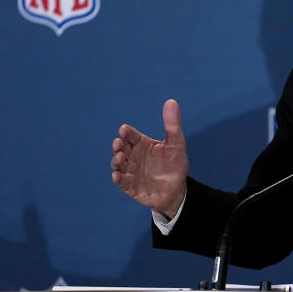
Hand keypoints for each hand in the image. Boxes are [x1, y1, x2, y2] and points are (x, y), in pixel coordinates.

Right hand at [111, 99, 188, 214]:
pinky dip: (118, 178)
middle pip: (121, 148)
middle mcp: (133, 156)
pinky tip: (117, 176)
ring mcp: (130, 171)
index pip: (131, 135)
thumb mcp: (176, 144)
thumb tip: (171, 101)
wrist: (176, 190)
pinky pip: (122, 182)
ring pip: (118, 164)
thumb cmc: (175, 165)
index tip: (124, 130)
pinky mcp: (130, 186)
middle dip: (118, 145)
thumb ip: (172, 125)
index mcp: (142, 144)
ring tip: (119, 157)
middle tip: (119, 143)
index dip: (126, 132)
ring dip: (116, 160)